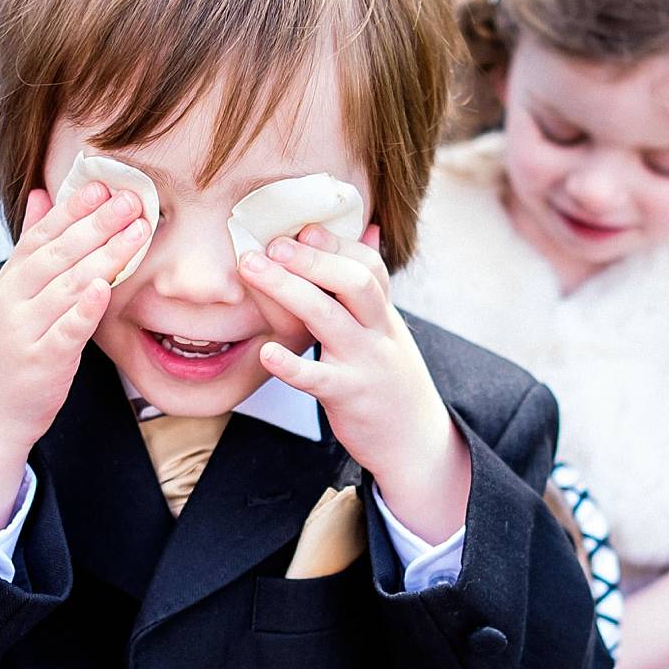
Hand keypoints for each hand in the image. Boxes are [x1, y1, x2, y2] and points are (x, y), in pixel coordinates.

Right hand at [0, 179, 151, 531]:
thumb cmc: (10, 348)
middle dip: (97, 225)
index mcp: (11, 280)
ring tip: (136, 233)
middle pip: (58, 255)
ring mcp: (26, 332)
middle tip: (131, 200)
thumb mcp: (14, 292)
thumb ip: (30, 243)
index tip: (102, 185)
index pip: (42, 235)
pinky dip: (83, 310)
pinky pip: (65, 333)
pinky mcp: (41, 364)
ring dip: (103, 257)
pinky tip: (104, 288)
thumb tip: (40, 192)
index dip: (72, 209)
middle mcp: (14, 301)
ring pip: (67, 287)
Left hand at [240, 222, 472, 545]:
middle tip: (271, 243)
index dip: (337, 242)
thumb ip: (372, 286)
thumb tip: (369, 231)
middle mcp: (379, 333)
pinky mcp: (349, 398)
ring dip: (289, 289)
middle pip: (355, 281)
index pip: (369, 266)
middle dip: (313, 257)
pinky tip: (265, 352)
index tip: (303, 225)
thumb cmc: (389, 382)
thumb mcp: (387, 330)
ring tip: (252, 269)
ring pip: (331, 319)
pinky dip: (291, 365)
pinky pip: (318, 378)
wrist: (416, 443)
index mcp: (384, 315)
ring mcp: (366, 364)